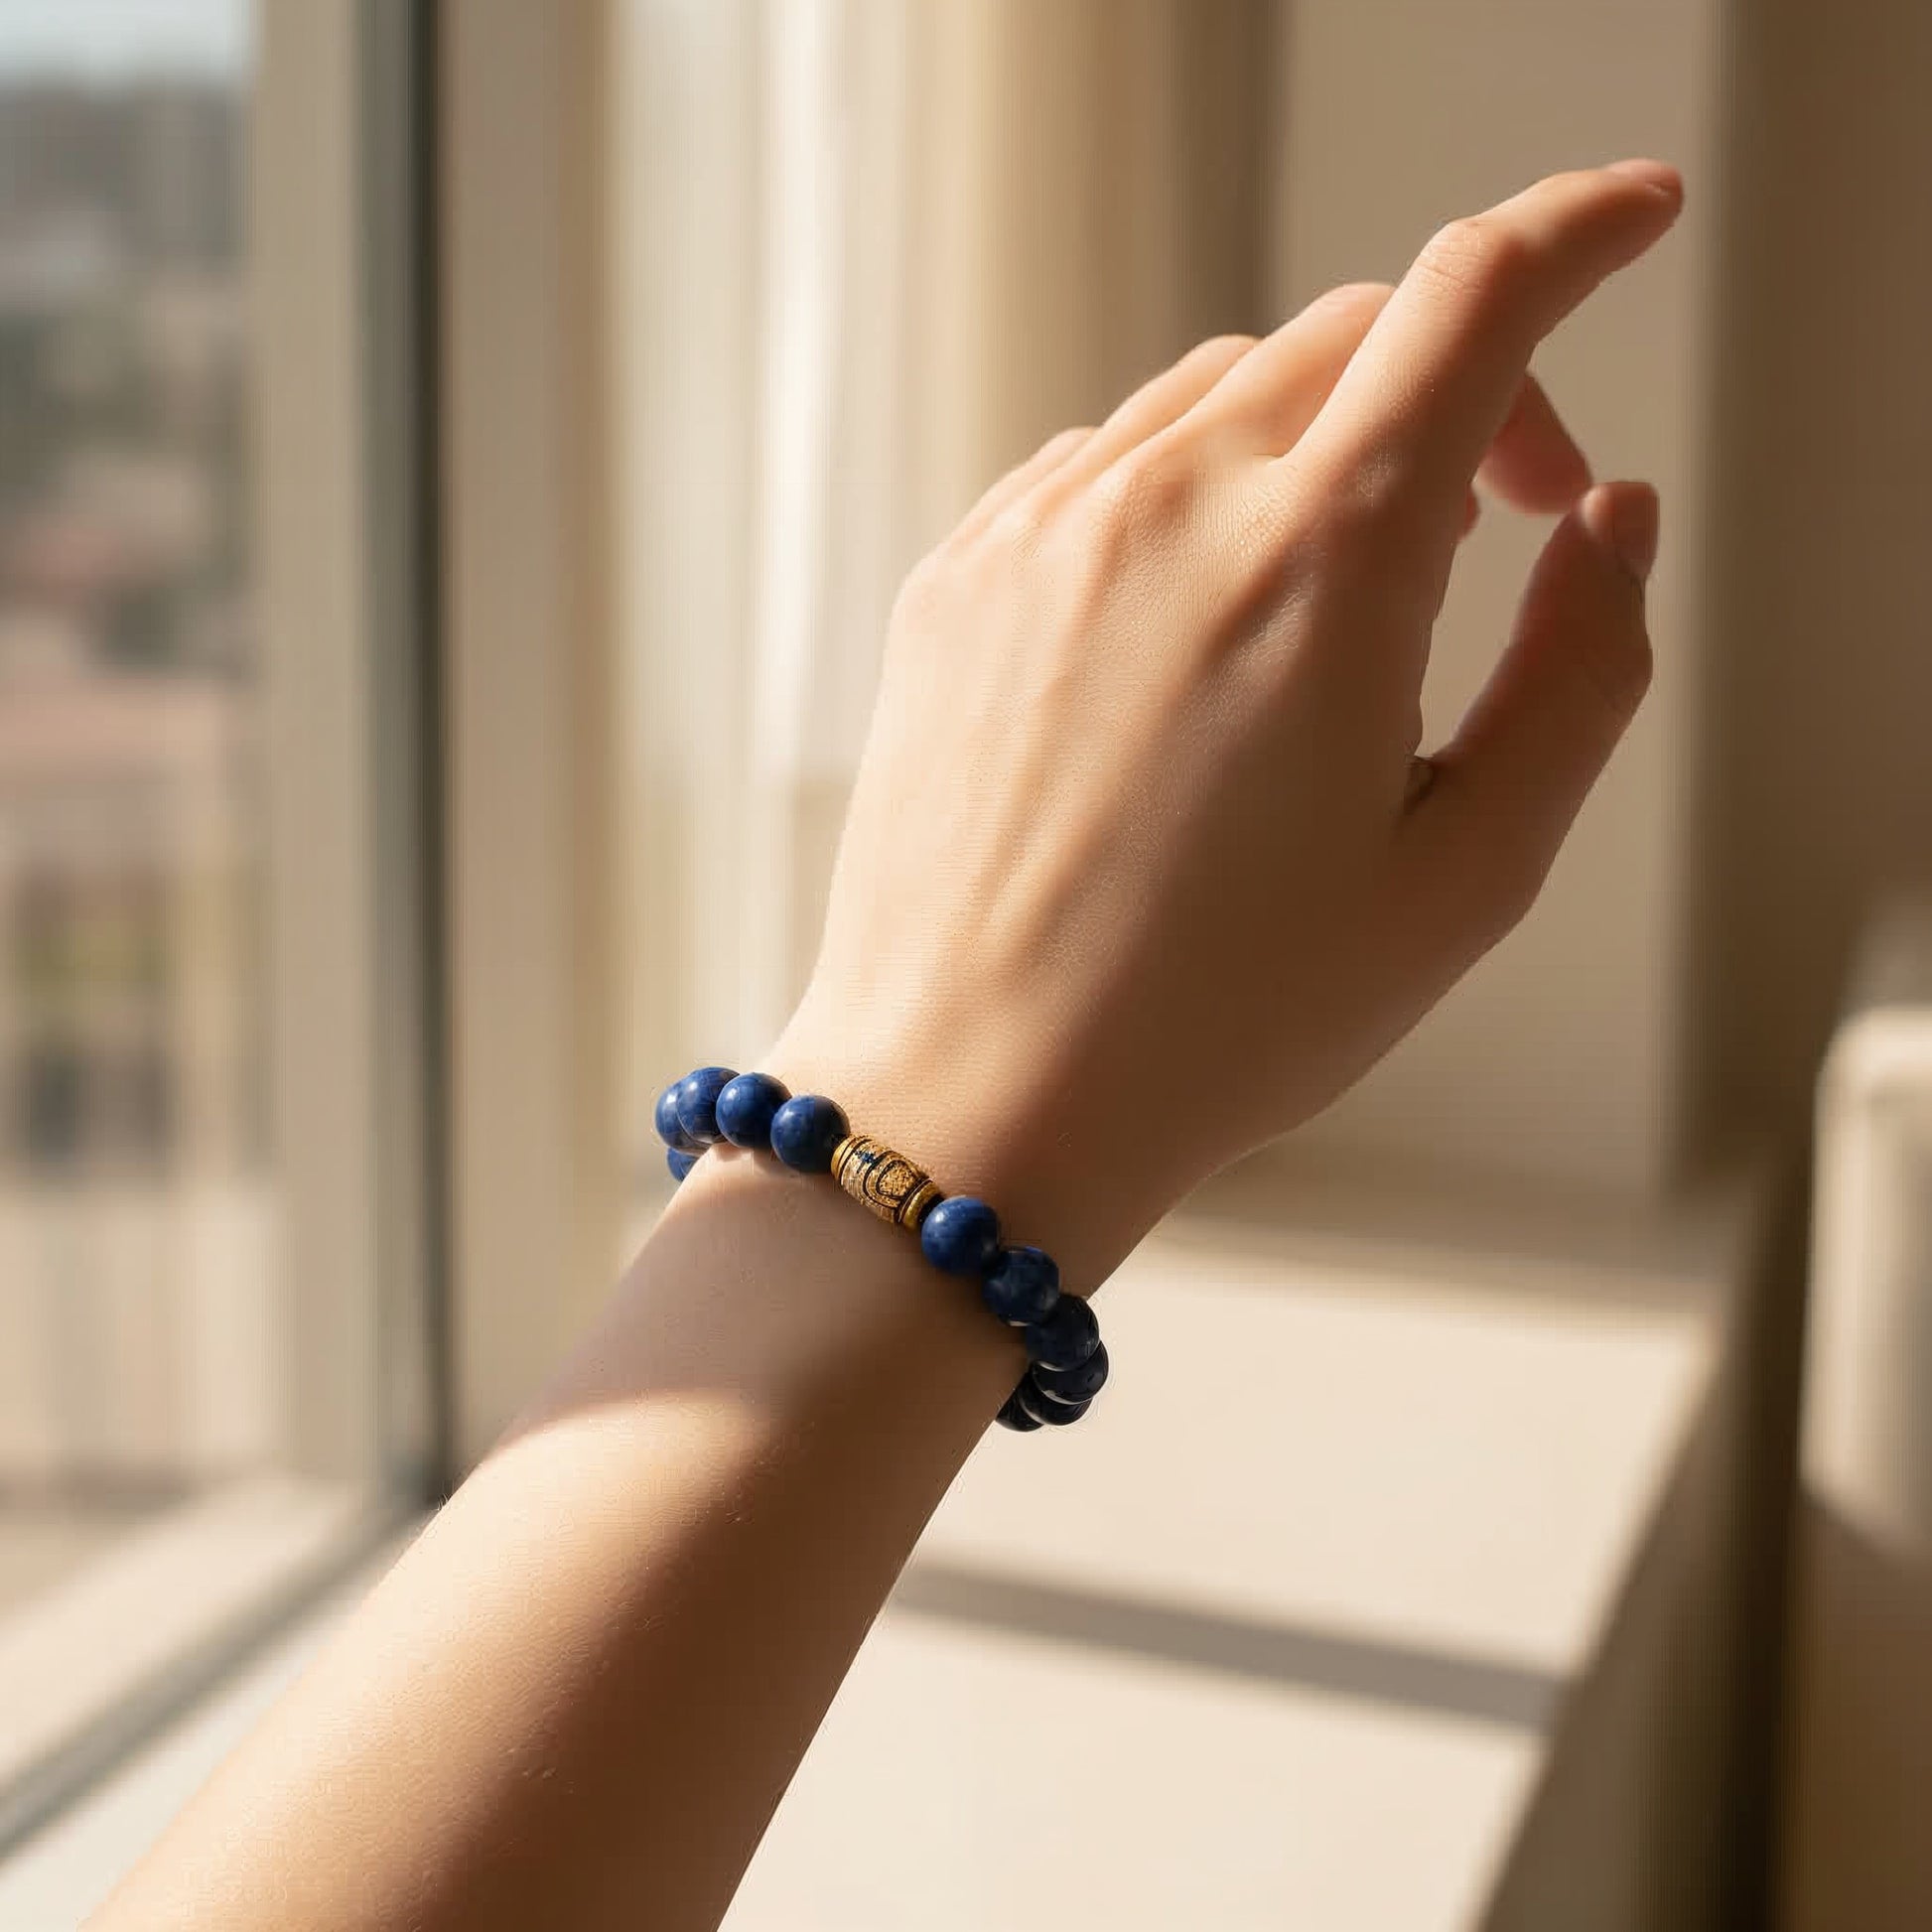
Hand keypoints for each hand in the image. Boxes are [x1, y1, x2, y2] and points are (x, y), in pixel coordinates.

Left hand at [774, 163, 1681, 1282]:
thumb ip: (1581, 672)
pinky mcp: (959, 576)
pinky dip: (1189, 491)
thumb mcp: (1465, 874)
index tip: (1630, 219)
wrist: (970, 1097)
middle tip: (1504, 525)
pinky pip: (1104, 465)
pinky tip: (1201, 626)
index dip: (1583, 231)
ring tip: (1342, 602)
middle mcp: (1167, 505)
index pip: (1479, 302)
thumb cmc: (1212, 1019)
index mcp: (1319, 564)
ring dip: (1322, 443)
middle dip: (1468, 389)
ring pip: (1223, 390)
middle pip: (1357, 334)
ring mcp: (1042, 530)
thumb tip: (1609, 525)